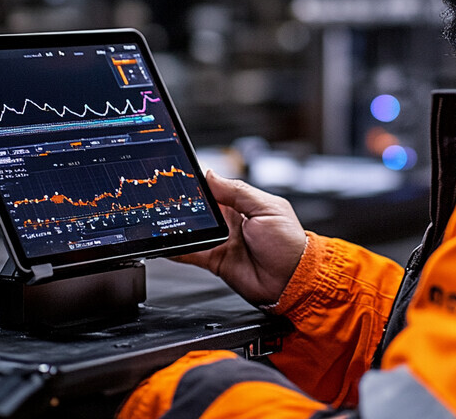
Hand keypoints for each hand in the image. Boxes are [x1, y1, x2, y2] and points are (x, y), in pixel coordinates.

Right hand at [173, 170, 306, 305]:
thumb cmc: (288, 243)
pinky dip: (177, 249)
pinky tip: (166, 244)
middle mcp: (229, 220)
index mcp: (242, 203)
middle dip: (183, 203)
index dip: (198, 182)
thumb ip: (238, 192)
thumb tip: (211, 174)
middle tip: (166, 198)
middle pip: (199, 208)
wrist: (292, 281)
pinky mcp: (215, 261)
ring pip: (192, 229)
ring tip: (162, 220)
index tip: (181, 174)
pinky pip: (191, 253)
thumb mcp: (266, 208)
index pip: (215, 187)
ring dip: (179, 226)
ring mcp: (221, 240)